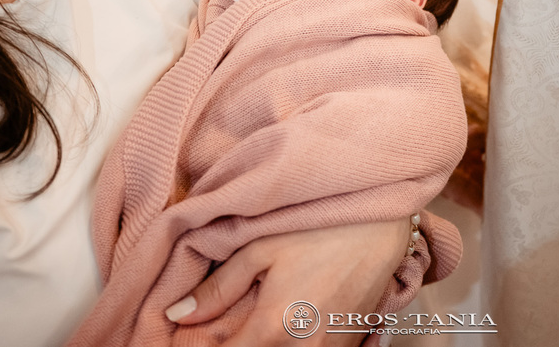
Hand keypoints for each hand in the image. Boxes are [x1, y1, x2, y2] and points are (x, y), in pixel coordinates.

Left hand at [167, 219, 408, 345]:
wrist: (381, 225)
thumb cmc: (319, 228)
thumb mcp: (261, 248)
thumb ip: (218, 288)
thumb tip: (177, 314)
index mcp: (272, 328)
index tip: (194, 341)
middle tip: (228, 331)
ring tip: (261, 324)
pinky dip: (294, 346)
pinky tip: (291, 326)